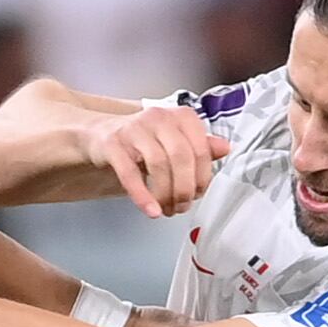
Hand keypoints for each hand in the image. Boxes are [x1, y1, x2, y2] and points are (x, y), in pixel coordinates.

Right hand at [82, 103, 228, 218]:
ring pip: (158, 165)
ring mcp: (135, 130)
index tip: (199, 194)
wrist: (102, 135)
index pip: (201, 149)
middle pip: (181, 157)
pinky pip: (130, 174)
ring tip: (165, 209)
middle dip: (184, 188)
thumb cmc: (144, 141)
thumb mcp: (175, 141)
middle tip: (182, 206)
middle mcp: (159, 118)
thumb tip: (225, 148)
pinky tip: (150, 210)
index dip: (203, 177)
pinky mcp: (113, 144)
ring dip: (164, 194)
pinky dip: (142, 196)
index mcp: (181, 116)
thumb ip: (200, 146)